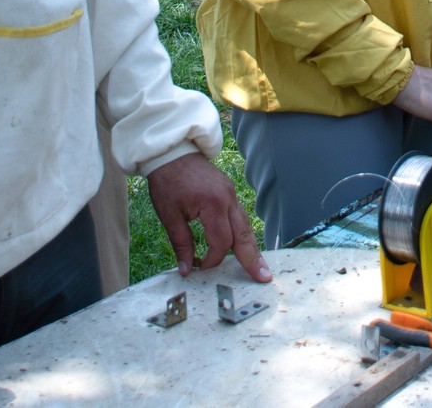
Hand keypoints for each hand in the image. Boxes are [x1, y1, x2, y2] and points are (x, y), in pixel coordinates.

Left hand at [146, 152, 270, 281]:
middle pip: (244, 234)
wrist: (172, 153)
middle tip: (264, 278)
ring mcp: (231, 194)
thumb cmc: (167, 182)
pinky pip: (239, 217)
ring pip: (245, 226)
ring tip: (259, 267)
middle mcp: (228, 199)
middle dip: (253, 258)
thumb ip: (181, 243)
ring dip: (251, 247)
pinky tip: (244, 246)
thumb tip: (186, 269)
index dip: (212, 259)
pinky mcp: (229, 192)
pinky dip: (242, 233)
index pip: (221, 242)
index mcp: (213, 204)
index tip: (199, 266)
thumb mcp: (169, 215)